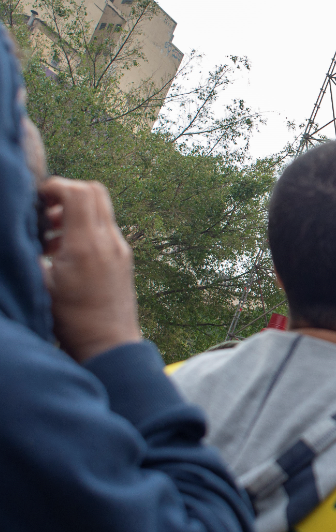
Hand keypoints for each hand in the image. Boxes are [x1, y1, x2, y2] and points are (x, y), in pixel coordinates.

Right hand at [40, 177, 140, 361]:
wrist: (109, 345)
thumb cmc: (71, 321)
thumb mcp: (40, 284)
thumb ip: (28, 252)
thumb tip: (17, 231)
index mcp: (86, 245)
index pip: (78, 192)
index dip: (54, 187)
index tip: (36, 199)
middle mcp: (109, 241)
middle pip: (94, 191)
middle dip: (66, 193)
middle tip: (45, 212)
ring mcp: (120, 248)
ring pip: (101, 209)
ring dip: (75, 211)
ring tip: (51, 237)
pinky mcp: (124, 258)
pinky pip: (106, 227)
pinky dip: (86, 227)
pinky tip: (66, 251)